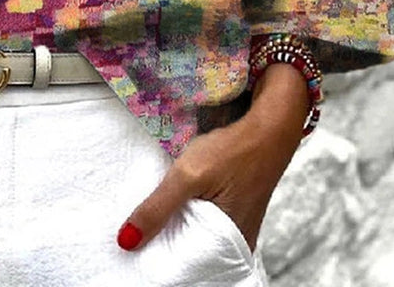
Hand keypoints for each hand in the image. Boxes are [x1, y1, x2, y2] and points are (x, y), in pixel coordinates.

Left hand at [116, 62, 309, 253]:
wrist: (266, 128)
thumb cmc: (232, 151)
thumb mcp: (188, 175)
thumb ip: (158, 208)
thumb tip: (126, 241)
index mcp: (228, 247)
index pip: (184, 266)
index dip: (158, 257)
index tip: (134, 247)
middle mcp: (235, 245)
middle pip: (189, 252)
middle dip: (164, 243)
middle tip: (136, 231)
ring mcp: (236, 228)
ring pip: (195, 235)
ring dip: (174, 227)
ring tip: (149, 217)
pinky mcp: (234, 212)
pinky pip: (204, 222)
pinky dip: (187, 214)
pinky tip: (172, 204)